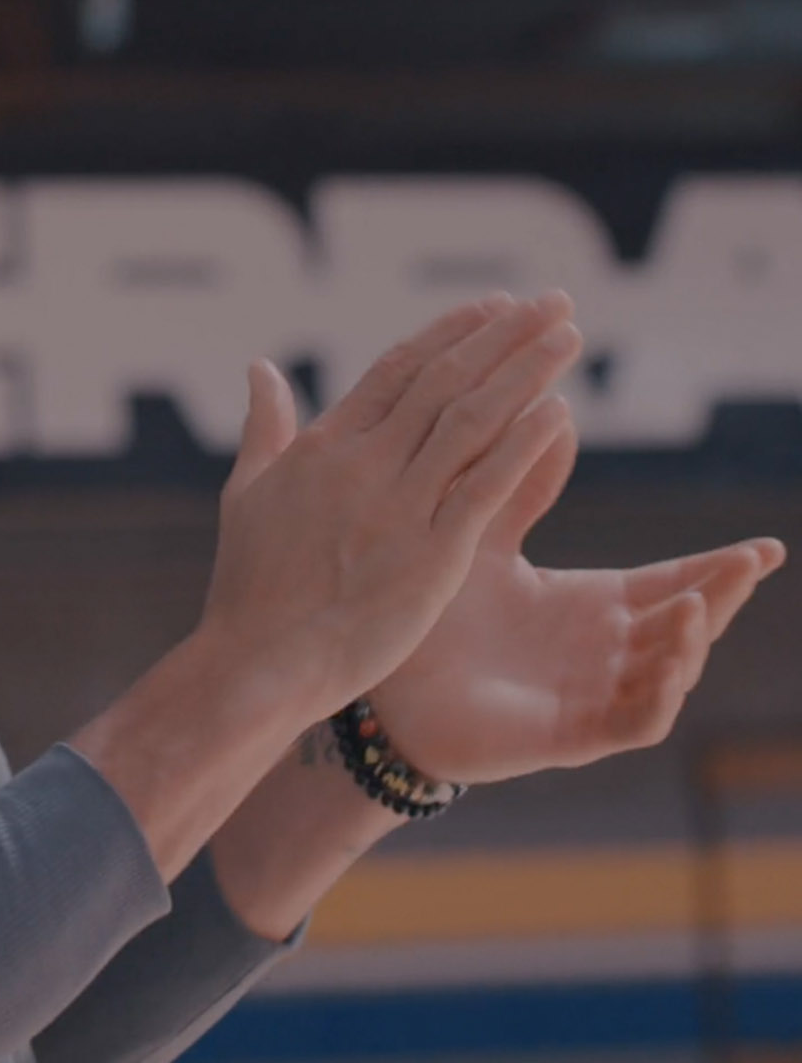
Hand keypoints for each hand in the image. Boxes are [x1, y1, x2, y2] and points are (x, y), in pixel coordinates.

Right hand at [197, 292, 582, 724]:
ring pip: (472, 419)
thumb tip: (260, 367)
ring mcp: (399, 506)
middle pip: (445, 380)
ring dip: (525, 371)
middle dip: (504, 335)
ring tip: (567, 334)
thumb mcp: (247, 491)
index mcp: (323, 445)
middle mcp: (364, 463)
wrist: (259, 659)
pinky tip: (560, 412)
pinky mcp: (432, 554)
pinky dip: (524, 444)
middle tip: (553, 299)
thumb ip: (264, 426)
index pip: (398, 368)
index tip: (495, 306)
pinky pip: (487, 486)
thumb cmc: (249, 585)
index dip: (452, 332)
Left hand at [371, 426, 782, 783]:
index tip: (770, 546)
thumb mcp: (481, 539)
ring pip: (672, 672)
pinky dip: (660, 696)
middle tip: (752, 560)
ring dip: (692, 641)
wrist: (383, 689)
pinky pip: (636, 721)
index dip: (721, 566)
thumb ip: (518, 484)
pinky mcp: (572, 734)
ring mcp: (595, 695)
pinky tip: (669, 666)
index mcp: (592, 605)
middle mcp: (605, 650)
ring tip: (696, 603)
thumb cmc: (433, 615)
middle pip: (689, 623)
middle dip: (724, 593)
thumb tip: (560, 413)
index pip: (673, 582)